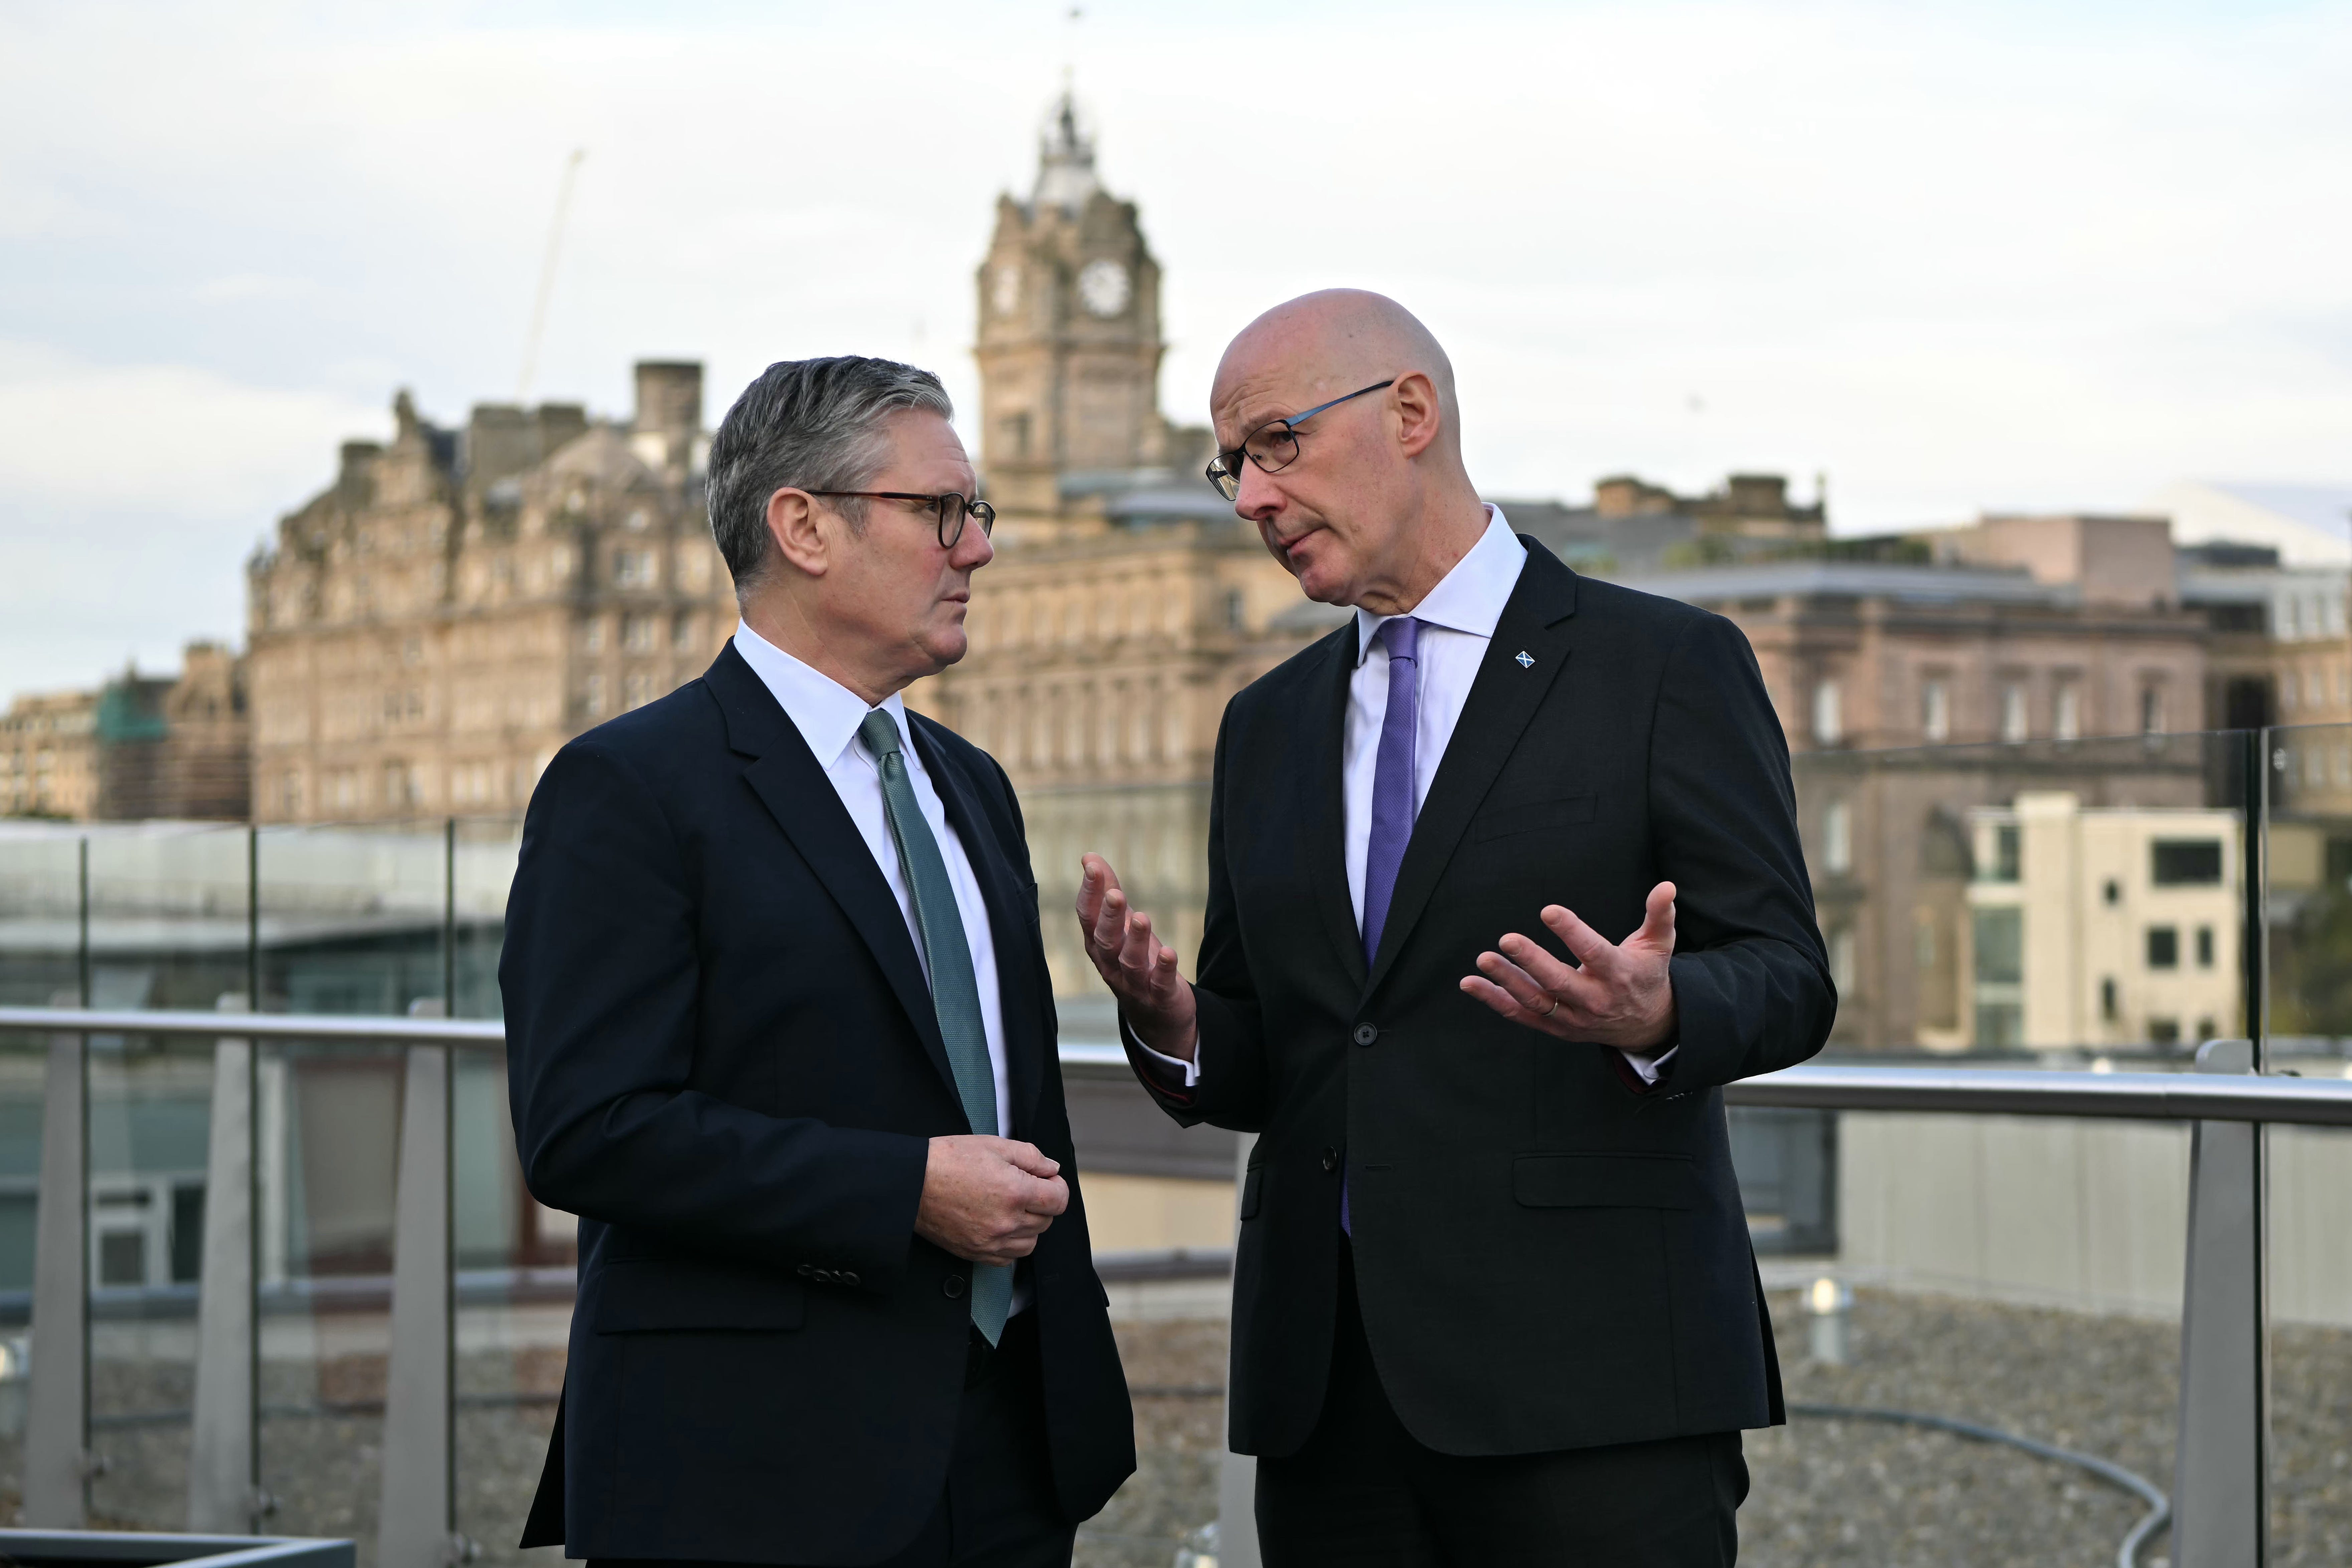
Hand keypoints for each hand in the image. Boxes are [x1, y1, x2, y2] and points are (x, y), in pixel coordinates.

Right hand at [915, 1135, 1068, 1264]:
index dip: (1056, 1187)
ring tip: (1010, 1207)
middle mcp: (1007, 1222)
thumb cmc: (949, 1160)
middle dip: (1041, 1203)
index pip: (1059, 1200)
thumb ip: (1031, 1157)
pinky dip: (1010, 1244)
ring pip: (1030, 1243)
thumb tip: (1052, 1169)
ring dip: (1028, 1226)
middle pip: (1046, 1221)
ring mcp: (991, 1241)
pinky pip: (1008, 1258)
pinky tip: (998, 1225)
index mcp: (1015, 1192)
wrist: (912, 1183)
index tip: (1046, 1180)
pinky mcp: (976, 1253)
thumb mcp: (994, 1145)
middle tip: (1023, 1187)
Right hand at [1076, 853, 1198, 1060]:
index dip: (1089, 893)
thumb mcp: (1120, 926)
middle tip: (1115, 894)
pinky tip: (1169, 953)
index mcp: (1098, 944)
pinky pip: (1159, 984)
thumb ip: (1105, 891)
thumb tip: (1088, 857)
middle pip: (1106, 940)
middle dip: (1110, 917)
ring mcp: (1134, 983)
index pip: (1088, 917)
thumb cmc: (1132, 958)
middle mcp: (1110, 964)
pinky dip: (1164, 970)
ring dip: (1136, 940)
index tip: (1092, 867)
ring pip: (1130, 962)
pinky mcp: (1159, 997)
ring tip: (1142, 918)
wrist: (1155, 1013)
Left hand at [1459, 882, 1678, 1051]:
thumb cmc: (1647, 975)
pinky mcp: (1558, 1028)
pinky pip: (1523, 1016)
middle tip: (1506, 939)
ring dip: (1507, 982)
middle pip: (1559, 982)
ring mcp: (1574, 1018)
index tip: (1549, 910)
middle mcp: (1595, 999)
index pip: (1594, 952)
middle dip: (1532, 962)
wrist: (1648, 1025)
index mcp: (1618, 974)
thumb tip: (1666, 886)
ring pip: (1536, 1002)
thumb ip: (1660, 915)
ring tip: (1483, 959)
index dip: (1572, 932)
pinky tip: (1472, 984)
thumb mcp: (1659, 946)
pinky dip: (1496, 1002)